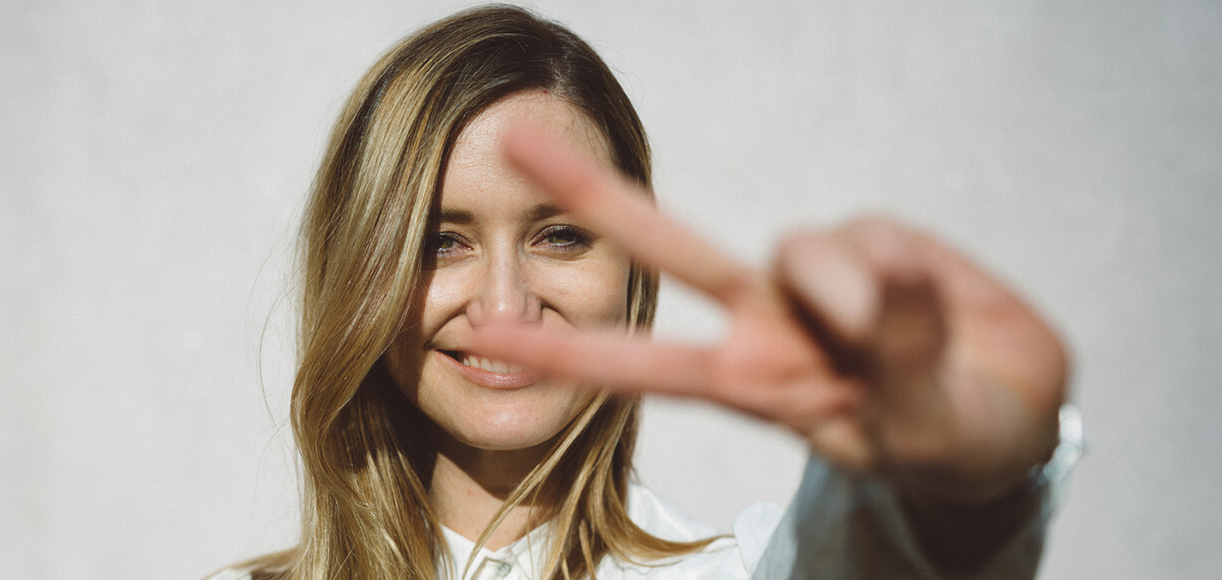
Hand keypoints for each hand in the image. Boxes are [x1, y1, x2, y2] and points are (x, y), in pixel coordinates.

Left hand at [473, 124, 1067, 503]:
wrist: (1009, 418)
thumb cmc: (940, 439)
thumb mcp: (914, 428)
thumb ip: (891, 355)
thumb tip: (864, 271)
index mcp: (748, 380)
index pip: (638, 364)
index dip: (561, 352)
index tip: (484, 337)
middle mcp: (764, 317)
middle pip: (664, 246)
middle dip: (590, 193)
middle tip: (510, 137)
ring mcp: (815, 276)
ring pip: (804, 250)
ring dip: (861, 302)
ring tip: (917, 350)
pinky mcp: (874, 240)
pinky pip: (881, 240)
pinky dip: (916, 280)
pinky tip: (941, 308)